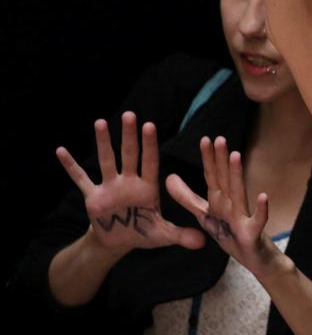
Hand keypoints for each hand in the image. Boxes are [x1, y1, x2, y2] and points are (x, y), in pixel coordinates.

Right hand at [56, 112, 204, 251]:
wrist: (118, 242)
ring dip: (103, 142)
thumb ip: (181, 235)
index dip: (149, 145)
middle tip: (130, 114)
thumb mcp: (162, 235)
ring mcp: (110, 187)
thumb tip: (203, 243)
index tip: (149, 126)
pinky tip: (61, 150)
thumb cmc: (143, 233)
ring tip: (100, 122)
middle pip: (129, 155)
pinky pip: (81, 179)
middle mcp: (129, 182)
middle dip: (129, 136)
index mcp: (148, 188)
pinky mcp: (93, 197)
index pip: (150, 162)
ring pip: (107, 161)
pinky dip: (71, 166)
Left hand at [167, 137, 283, 281]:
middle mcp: (232, 205)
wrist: (255, 259)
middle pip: (224, 180)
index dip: (208, 159)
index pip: (213, 177)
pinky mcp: (252, 234)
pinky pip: (256, 221)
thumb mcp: (205, 215)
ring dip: (237, 176)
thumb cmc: (232, 234)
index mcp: (220, 201)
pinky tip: (262, 196)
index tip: (205, 139)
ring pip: (239, 194)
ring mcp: (243, 218)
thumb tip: (167, 177)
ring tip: (236, 157)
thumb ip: (187, 197)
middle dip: (221, 160)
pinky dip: (261, 210)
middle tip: (219, 139)